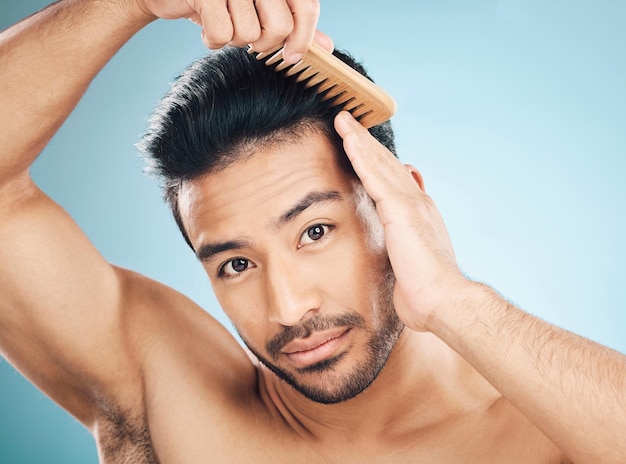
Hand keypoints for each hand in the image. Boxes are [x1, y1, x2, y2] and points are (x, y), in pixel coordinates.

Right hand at [135, 0, 319, 61]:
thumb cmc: (221, 2)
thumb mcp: (261, 10)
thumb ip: (294, 24)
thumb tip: (327, 47)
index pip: (306, 7)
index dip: (303, 38)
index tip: (292, 57)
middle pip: (280, 28)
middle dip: (264, 44)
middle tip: (249, 39)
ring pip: (249, 35)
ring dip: (233, 40)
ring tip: (222, 23)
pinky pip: (222, 34)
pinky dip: (213, 41)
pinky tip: (206, 27)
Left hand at [334, 111, 468, 331]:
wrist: (442, 301)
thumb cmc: (424, 292)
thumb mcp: (410, 264)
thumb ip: (402, 247)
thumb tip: (397, 244)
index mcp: (418, 215)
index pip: (393, 181)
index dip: (377, 163)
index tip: (362, 149)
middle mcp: (417, 202)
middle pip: (387, 165)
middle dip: (367, 143)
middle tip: (348, 122)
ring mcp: (410, 203)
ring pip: (379, 163)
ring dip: (360, 139)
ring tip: (343, 119)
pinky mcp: (400, 209)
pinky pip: (374, 174)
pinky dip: (360, 153)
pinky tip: (347, 136)